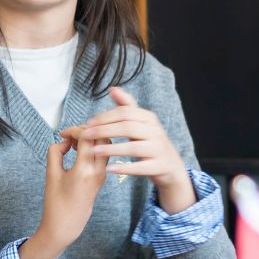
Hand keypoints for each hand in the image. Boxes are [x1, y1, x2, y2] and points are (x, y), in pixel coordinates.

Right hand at [17, 132, 108, 258]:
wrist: (66, 226)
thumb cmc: (56, 203)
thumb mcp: (51, 174)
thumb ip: (56, 152)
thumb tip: (66, 141)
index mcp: (84, 169)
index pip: (87, 137)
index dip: (74, 130)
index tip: (62, 134)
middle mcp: (97, 170)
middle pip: (101, 137)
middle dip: (86, 131)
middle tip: (70, 135)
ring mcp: (102, 174)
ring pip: (105, 146)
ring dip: (91, 139)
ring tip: (74, 143)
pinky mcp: (101, 178)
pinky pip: (102, 155)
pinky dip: (93, 148)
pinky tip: (79, 152)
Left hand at [68, 87, 194, 212]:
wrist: (172, 167)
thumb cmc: (150, 143)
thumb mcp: (141, 123)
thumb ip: (127, 107)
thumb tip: (113, 89)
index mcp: (149, 118)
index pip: (125, 113)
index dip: (105, 117)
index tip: (88, 123)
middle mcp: (156, 132)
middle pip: (128, 128)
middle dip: (105, 130)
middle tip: (86, 135)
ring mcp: (159, 150)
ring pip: (134, 148)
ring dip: (112, 149)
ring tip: (94, 151)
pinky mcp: (159, 167)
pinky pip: (141, 167)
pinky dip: (125, 168)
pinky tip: (110, 169)